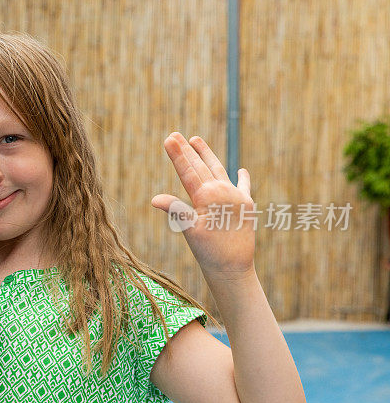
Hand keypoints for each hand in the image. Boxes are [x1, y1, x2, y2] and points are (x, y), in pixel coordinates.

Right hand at [150, 132, 254, 275]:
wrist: (234, 268)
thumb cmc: (208, 251)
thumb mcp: (189, 231)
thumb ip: (176, 210)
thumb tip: (155, 199)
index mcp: (207, 196)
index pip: (188, 171)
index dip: (177, 154)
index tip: (168, 138)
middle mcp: (224, 191)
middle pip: (201, 166)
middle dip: (188, 150)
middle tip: (175, 135)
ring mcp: (237, 196)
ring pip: (219, 170)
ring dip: (208, 155)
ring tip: (197, 140)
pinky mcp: (247, 204)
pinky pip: (243, 186)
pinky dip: (241, 178)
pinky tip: (240, 170)